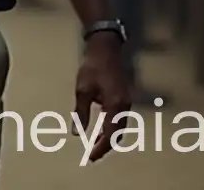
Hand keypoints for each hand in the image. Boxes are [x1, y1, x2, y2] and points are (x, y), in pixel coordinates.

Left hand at [74, 32, 131, 161]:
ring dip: (109, 137)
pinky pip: (120, 118)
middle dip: (106, 146)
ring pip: (120, 127)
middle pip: (118, 133)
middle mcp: (125, 105)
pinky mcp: (125, 96)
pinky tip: (100, 129)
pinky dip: (111, 127)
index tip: (90, 157)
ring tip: (94, 145)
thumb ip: (81, 112)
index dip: (101, 148)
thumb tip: (77, 133)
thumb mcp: (83, 89)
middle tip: (92, 155)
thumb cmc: (93, 66)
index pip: (110, 134)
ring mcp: (127, 101)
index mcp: (116, 105)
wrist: (105, 46)